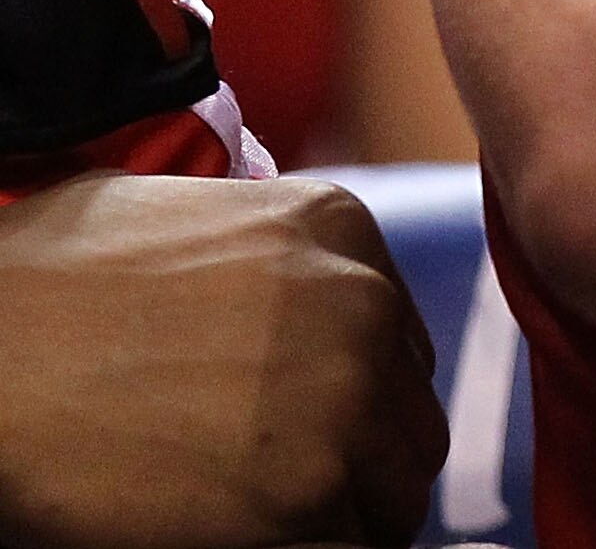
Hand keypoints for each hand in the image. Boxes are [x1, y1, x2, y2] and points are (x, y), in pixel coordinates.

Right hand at [0, 169, 444, 548]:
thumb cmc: (41, 294)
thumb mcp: (186, 227)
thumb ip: (273, 267)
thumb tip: (298, 329)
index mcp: (338, 231)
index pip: (396, 352)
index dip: (354, 407)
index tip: (300, 437)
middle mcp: (362, 307)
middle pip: (406, 426)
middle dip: (357, 466)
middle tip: (277, 495)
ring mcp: (344, 398)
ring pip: (390, 497)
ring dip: (338, 519)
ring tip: (255, 522)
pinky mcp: (305, 492)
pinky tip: (243, 541)